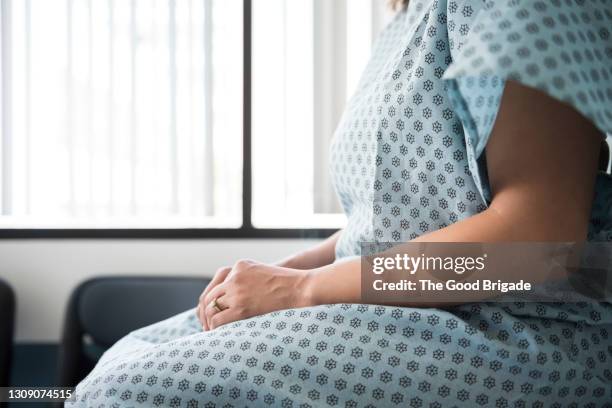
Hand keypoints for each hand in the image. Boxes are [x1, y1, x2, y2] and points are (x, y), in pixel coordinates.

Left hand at [197, 260, 311, 330]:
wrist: (300, 287)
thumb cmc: (288, 284)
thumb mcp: (263, 273)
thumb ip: (248, 280)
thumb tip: (239, 300)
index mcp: (239, 266)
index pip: (216, 285)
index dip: (211, 302)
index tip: (212, 314)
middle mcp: (234, 276)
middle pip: (209, 297)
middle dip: (207, 313)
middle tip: (209, 327)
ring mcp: (236, 290)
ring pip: (211, 308)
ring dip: (210, 322)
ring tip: (214, 333)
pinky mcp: (241, 306)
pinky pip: (218, 319)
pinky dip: (215, 328)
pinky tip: (220, 334)